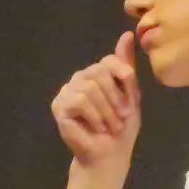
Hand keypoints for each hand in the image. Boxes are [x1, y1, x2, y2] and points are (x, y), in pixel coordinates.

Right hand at [51, 32, 142, 168]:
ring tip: (109, 125)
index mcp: (96, 74)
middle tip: (120, 117)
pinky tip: (95, 127)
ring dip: (107, 111)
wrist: (108, 154)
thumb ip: (126, 67)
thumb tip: (127, 34)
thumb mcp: (130, 94)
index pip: (109, 61)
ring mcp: (66, 92)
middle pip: (99, 73)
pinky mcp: (58, 106)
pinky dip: (94, 116)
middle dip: (116, 98)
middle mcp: (79, 79)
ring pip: (90, 88)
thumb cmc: (121, 127)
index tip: (130, 101)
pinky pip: (80, 101)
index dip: (123, 79)